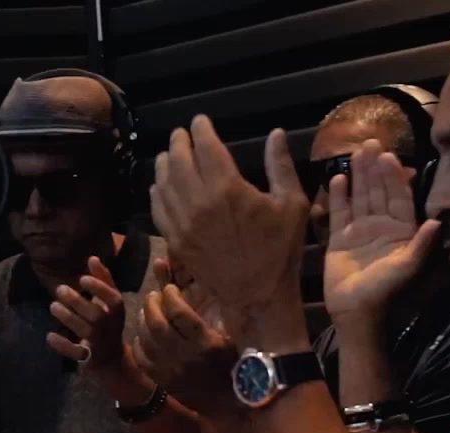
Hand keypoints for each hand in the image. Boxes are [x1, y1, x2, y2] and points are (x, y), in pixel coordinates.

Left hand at [47, 256, 125, 369]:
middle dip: (77, 302)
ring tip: (53, 306)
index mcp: (117, 312)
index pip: (113, 300)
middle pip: (96, 315)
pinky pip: (76, 353)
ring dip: (68, 318)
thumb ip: (103, 280)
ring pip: (85, 331)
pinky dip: (62, 345)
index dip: (99, 288)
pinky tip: (50, 335)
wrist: (112, 359)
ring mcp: (100, 344)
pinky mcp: (89, 358)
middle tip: (60, 289)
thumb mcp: (110, 303)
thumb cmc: (109, 323)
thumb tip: (93, 258)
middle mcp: (110, 328)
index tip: (83, 278)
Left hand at [134, 259, 240, 415]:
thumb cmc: (230, 360)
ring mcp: (172, 372)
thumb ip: (206, 308)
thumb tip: (191, 281)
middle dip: (152, 304)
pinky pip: (141, 357)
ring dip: (143, 319)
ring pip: (146, 339)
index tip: (170, 289)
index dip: (170, 295)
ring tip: (148, 311)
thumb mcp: (227, 333)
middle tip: (154, 296)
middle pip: (158, 325)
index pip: (180, 313)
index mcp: (208, 344)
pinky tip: (145, 333)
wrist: (226, 401)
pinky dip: (139, 341)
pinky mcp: (162, 381)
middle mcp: (187, 358)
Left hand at [151, 118, 310, 345]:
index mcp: (228, 188)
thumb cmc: (280, 249)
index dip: (201, 130)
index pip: (206, 147)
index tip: (200, 121)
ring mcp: (183, 223)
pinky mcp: (176, 241)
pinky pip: (158, 209)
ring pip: (164, 183)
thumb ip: (280, 165)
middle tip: (181, 134)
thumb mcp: (292, 204)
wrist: (257, 293)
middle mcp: (199, 202)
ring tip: (168, 154)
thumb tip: (276, 133)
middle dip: (179, 142)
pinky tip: (160, 185)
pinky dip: (157, 192)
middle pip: (179, 161)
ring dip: (165, 164)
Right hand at [324, 140, 440, 325]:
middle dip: (375, 168)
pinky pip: (340, 212)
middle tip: (370, 142)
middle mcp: (381, 226)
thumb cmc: (386, 289)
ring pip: (360, 196)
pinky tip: (338, 179)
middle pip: (378, 191)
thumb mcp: (409, 266)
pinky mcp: (340, 238)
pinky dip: (339, 196)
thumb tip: (438, 220)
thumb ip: (423, 243)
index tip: (389, 156)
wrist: (356, 311)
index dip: (394, 176)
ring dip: (358, 175)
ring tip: (354, 153)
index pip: (398, 197)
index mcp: (401, 231)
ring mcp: (360, 231)